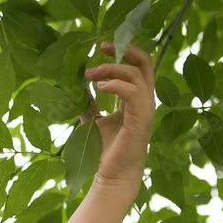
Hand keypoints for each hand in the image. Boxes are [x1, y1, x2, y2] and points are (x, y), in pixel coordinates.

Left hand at [82, 41, 156, 190]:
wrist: (112, 176)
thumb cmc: (106, 151)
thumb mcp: (95, 121)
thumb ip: (90, 104)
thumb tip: (77, 88)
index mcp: (136, 98)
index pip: (138, 65)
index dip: (123, 51)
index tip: (101, 46)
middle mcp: (145, 100)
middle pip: (144, 61)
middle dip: (124, 49)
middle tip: (101, 46)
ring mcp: (146, 108)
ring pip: (136, 74)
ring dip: (111, 68)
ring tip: (89, 73)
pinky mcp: (142, 119)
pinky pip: (132, 92)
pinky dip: (116, 84)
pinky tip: (98, 86)